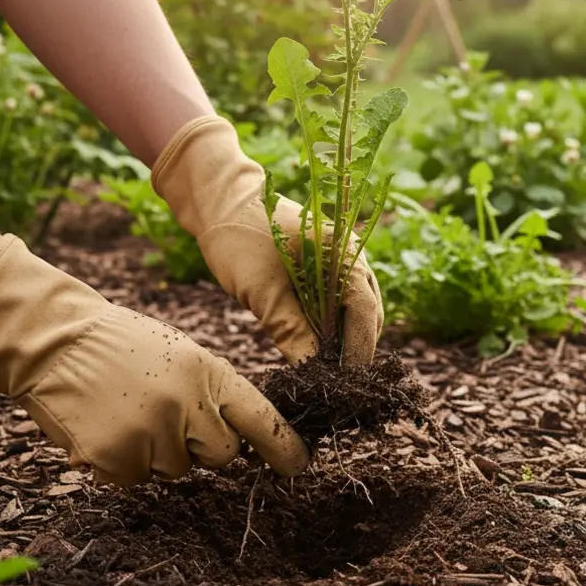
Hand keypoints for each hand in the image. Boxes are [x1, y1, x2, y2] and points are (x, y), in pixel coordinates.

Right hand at [0, 235, 307, 485]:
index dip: (285, 448)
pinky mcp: (114, 458)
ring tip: (130, 412)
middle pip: (223, 456)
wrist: (55, 341)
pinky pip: (135, 478)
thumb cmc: (126, 347)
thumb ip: (216, 394)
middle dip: (205, 447)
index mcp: (210, 376)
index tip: (299, 466)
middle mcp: (186, 408)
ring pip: (176, 470)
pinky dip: (124, 462)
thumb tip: (246, 439)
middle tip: (171, 417)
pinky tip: (108, 426)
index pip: (263, 421)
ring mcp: (150, 435)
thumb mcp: (185, 356)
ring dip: (159, 453)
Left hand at [151, 116, 383, 364]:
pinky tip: (321, 346)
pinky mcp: (328, 265)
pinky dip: (334, 326)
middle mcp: (352, 256)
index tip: (350, 382)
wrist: (218, 200)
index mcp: (343, 254)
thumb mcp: (262, 292)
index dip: (360, 350)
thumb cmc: (238, 238)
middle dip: (358, 349)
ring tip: (332, 371)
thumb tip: (311, 375)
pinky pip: (341, 301)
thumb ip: (291, 333)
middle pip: (368, 312)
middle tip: (341, 384)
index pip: (364, 310)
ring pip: (357, 309)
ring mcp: (342, 259)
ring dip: (347, 339)